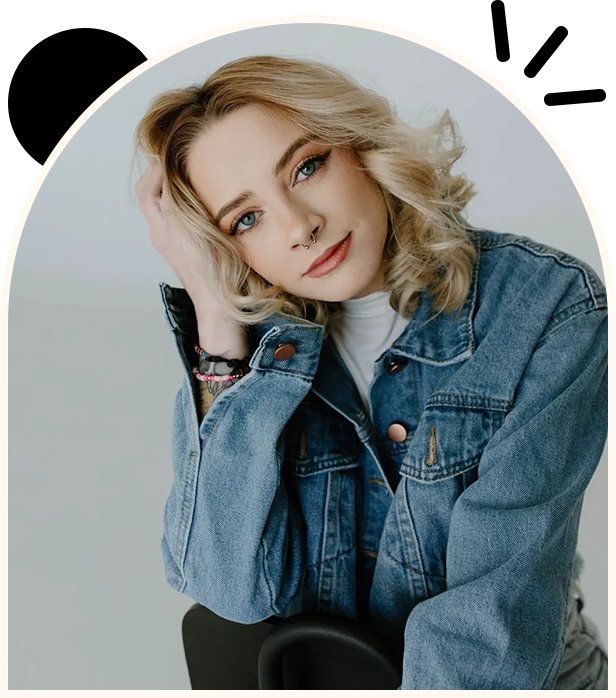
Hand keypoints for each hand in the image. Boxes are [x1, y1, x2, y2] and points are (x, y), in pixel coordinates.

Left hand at [134, 160, 220, 311]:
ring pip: (161, 207)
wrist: (218, 304)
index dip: (156, 170)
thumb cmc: (213, 273)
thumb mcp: (196, 232)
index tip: (173, 157)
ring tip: (188, 177)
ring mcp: (171, 243)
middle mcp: (162, 236)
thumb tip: (169, 177)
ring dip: (170, 189)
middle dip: (159, 176)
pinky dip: (179, 204)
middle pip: (150, 197)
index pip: (147, 191)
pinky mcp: (182, 249)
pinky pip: (173, 219)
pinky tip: (199, 201)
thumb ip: (180, 205)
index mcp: (163, 231)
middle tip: (177, 161)